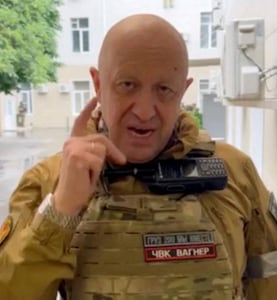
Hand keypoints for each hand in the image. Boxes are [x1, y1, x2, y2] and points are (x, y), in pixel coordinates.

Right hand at [53, 97, 125, 215]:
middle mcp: (71, 142)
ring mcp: (73, 148)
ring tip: (90, 174)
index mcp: (74, 142)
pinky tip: (87, 176)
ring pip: (101, 149)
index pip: (81, 121)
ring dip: (101, 164)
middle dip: (113, 151)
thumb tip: (112, 149)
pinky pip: (99, 160)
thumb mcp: (90, 163)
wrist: (69, 199)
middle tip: (121, 161)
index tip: (96, 98)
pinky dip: (97, 170)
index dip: (89, 109)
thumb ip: (96, 151)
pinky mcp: (77, 156)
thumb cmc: (80, 182)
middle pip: (101, 139)